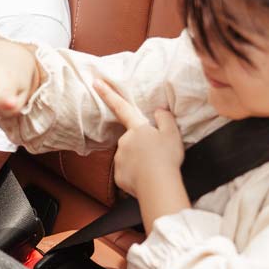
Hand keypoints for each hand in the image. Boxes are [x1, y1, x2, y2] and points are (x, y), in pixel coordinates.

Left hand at [94, 77, 183, 196]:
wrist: (158, 185)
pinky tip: (147, 179)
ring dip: (140, 161)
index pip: (121, 107)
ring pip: (130, 157)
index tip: (95, 82)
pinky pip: (128, 173)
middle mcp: (124, 141)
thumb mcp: (172, 133)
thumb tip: (159, 111)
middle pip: (132, 140)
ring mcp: (119, 159)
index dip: (108, 94)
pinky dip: (136, 175)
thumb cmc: (167, 157)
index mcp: (137, 128)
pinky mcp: (118, 176)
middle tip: (158, 155)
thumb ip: (165, 118)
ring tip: (155, 169)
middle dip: (142, 146)